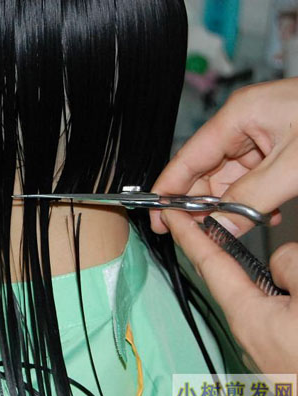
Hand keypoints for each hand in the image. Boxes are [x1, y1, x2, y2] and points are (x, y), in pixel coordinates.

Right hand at [151, 78, 297, 236]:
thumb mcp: (294, 167)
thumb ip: (251, 199)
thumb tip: (220, 228)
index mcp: (239, 116)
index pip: (189, 157)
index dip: (169, 189)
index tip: (157, 217)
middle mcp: (245, 125)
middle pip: (206, 170)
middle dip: (200, 202)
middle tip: (191, 234)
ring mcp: (262, 137)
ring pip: (229, 179)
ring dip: (231, 206)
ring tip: (233, 228)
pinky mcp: (278, 150)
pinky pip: (252, 180)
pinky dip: (253, 201)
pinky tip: (262, 215)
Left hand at [161, 209, 297, 373]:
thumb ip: (291, 266)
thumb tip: (281, 260)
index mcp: (249, 316)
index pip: (209, 263)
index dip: (190, 233)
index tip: (172, 213)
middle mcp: (250, 335)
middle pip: (233, 280)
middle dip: (224, 253)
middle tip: (218, 229)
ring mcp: (266, 352)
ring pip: (262, 300)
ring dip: (272, 283)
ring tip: (291, 287)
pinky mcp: (283, 363)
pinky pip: (278, 320)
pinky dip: (285, 305)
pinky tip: (296, 308)